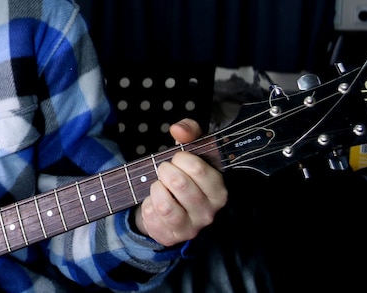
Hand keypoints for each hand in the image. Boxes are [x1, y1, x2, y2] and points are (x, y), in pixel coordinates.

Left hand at [133, 119, 226, 246]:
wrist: (171, 204)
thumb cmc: (184, 175)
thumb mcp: (190, 149)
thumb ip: (189, 132)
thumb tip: (178, 129)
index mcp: (218, 190)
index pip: (198, 169)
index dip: (181, 158)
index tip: (177, 158)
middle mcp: (208, 212)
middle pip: (179, 184)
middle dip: (165, 171)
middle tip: (164, 170)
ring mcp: (190, 227)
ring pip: (165, 205)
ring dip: (156, 189)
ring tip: (158, 185)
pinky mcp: (171, 237)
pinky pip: (152, 218)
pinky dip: (147, 205)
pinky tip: (153, 202)